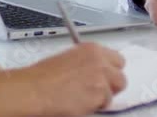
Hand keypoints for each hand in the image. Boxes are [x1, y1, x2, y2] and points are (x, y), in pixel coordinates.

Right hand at [0, 43, 125, 116]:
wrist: (35, 89)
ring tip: (85, 98)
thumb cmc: (43, 76)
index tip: (105, 77)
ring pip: (115, 92)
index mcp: (92, 49)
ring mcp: (102, 78)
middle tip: (98, 91)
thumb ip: (87, 63)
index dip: (110, 71)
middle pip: (121, 77)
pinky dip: (95, 106)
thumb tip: (94, 72)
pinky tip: (80, 103)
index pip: (117, 60)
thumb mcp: (68, 59)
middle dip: (112, 86)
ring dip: (104, 97)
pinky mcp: (100, 95)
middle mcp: (100, 61)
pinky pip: (105, 104)